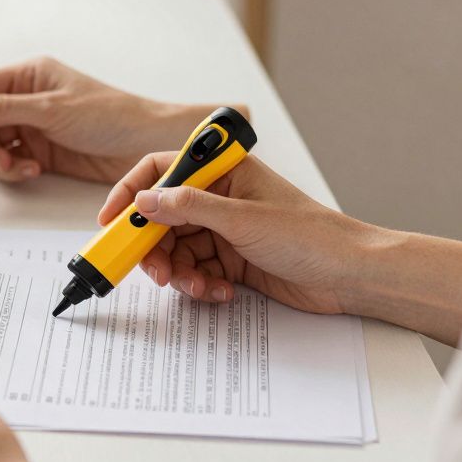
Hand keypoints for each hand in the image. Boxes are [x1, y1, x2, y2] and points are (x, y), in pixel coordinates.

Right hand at [0, 57, 242, 183]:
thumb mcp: (52, 109)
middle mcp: (28, 100)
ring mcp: (35, 128)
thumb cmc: (109, 114)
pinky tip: (31, 171)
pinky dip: (15, 169)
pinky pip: (14, 161)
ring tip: (13, 166)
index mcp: (29, 76)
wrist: (145, 144)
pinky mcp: (44, 152)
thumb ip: (4, 109)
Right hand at [98, 154, 372, 314]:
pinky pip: (196, 269)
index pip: (161, 170)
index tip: (111, 220)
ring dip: (180, 272)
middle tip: (153, 272)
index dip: (131, 192)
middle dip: (155, 247)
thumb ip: (188, 207)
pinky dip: (201, 283)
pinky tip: (220, 291)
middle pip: (163, 217)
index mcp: (223, 171)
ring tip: (198, 286)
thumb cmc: (311, 236)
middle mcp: (220, 197)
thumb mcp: (242, 219)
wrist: (350, 275)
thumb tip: (145, 200)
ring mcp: (225, 229)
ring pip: (177, 249)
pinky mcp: (231, 259)